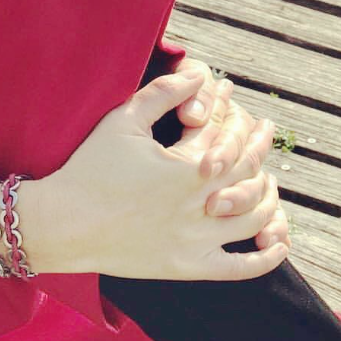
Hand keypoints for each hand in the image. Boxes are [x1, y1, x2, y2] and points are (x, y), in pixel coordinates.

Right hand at [37, 70, 289, 280]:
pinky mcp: (187, 268)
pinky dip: (266, 258)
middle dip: (261, 147)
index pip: (232, 140)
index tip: (243, 110)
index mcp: (188, 166)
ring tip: (268, 182)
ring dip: (269, 197)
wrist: (62, 224)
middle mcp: (199, 204)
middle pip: (250, 173)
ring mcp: (196, 239)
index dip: (241, 121)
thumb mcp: (123, 121)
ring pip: (254, 217)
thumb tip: (198, 72)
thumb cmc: (88, 169)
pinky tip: (279, 243)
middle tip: (264, 133)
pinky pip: (240, 268)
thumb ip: (163, 92)